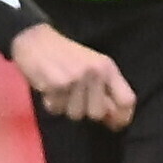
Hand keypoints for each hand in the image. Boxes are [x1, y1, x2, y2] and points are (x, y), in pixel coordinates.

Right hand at [9, 23, 135, 127]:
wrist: (35, 39)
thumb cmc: (65, 56)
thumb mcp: (92, 67)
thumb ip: (105, 91)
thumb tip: (115, 121)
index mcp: (108, 68)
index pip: (127, 100)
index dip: (122, 117)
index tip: (113, 123)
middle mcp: (95, 72)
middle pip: (98, 113)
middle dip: (85, 110)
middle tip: (74, 96)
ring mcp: (76, 78)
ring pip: (76, 114)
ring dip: (65, 106)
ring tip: (60, 90)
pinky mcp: (57, 84)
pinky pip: (56, 109)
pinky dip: (51, 103)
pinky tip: (49, 88)